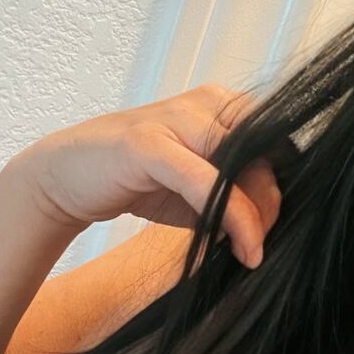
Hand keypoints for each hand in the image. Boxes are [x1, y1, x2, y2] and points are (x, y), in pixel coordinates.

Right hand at [9, 83, 279, 268]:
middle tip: (266, 241)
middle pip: (267, 151)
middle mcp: (207, 102)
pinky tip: (243, 247)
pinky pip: (207, 181)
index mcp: (225, 105)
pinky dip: (232, 217)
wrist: (67, 178)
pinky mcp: (149, 142)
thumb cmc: (145, 183)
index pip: (279, 140)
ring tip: (252, 251)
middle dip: (273, 202)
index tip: (282, 223)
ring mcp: (177, 117)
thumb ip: (242, 195)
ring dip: (257, 216)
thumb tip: (281, 214)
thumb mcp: (204, 191)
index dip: (286, 182)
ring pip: (242, 165)